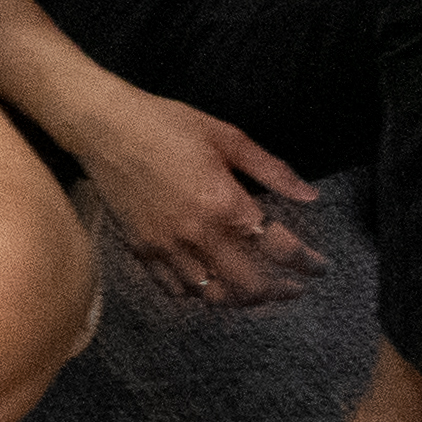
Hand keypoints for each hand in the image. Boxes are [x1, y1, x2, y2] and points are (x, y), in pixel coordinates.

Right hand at [67, 87, 321, 308]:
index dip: (307, 261)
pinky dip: (198, 293)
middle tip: (294, 288)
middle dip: (280, 292)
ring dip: (241, 299)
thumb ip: (271, 170)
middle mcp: (198, 233)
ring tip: (255, 292)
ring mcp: (167, 246)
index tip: (319, 267)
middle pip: (249, 286)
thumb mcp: (226, 136)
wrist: (102, 126)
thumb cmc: (165, 123)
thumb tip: (309, 195)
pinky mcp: (142, 250)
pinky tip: (209, 282)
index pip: (278, 247)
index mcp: (224, 203)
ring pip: (212, 295)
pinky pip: (175, 289)